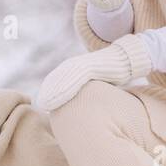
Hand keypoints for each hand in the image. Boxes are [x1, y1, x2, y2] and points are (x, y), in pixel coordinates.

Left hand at [35, 34, 152, 112]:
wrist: (125, 59)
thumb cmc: (112, 73)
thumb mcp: (96, 81)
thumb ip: (86, 88)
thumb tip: (84, 103)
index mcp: (74, 67)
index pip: (57, 79)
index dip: (49, 91)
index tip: (43, 105)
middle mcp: (74, 64)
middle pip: (56, 79)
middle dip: (47, 92)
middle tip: (39, 106)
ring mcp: (81, 64)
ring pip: (62, 79)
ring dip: (52, 92)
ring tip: (44, 105)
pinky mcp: (89, 66)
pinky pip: (74, 78)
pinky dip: (64, 89)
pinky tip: (59, 98)